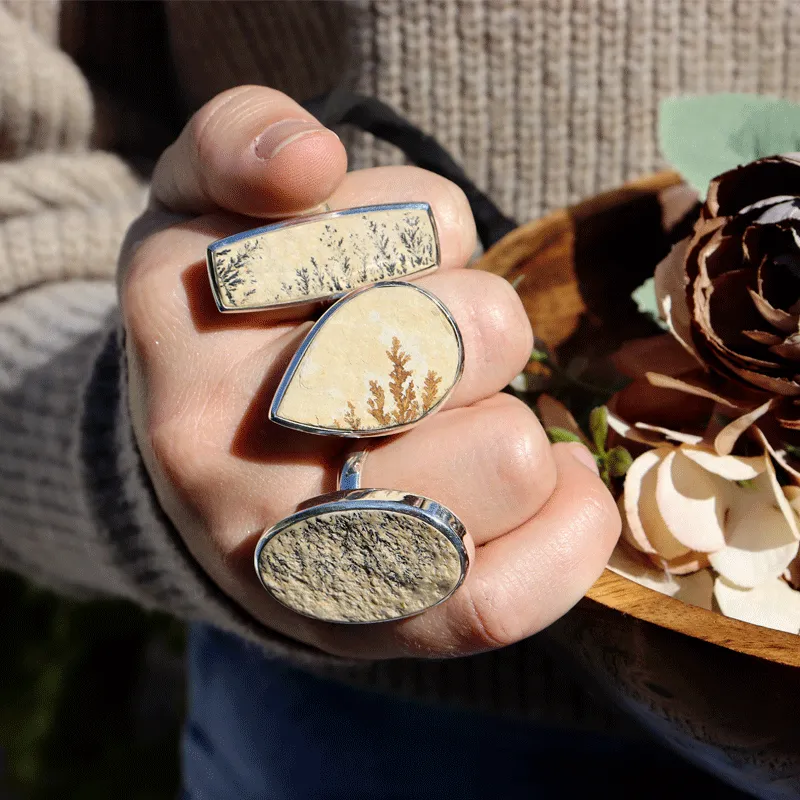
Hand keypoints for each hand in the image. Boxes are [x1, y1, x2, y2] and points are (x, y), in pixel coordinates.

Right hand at [119, 86, 619, 659]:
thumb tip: (309, 162)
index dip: (426, 235)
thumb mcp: (204, 205)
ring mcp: (292, 553)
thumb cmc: (232, 329)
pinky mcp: (363, 627)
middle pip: (471, 337)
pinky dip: (565, 525)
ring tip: (459, 424)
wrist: (204, 471)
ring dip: (514, 421)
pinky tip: (535, 484)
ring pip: (508, 455)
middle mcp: (223, 447)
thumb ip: (242, 140)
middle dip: (481, 327)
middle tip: (428, 353)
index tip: (383, 267)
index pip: (397, 225)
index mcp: (186, 312)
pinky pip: (506, 594)